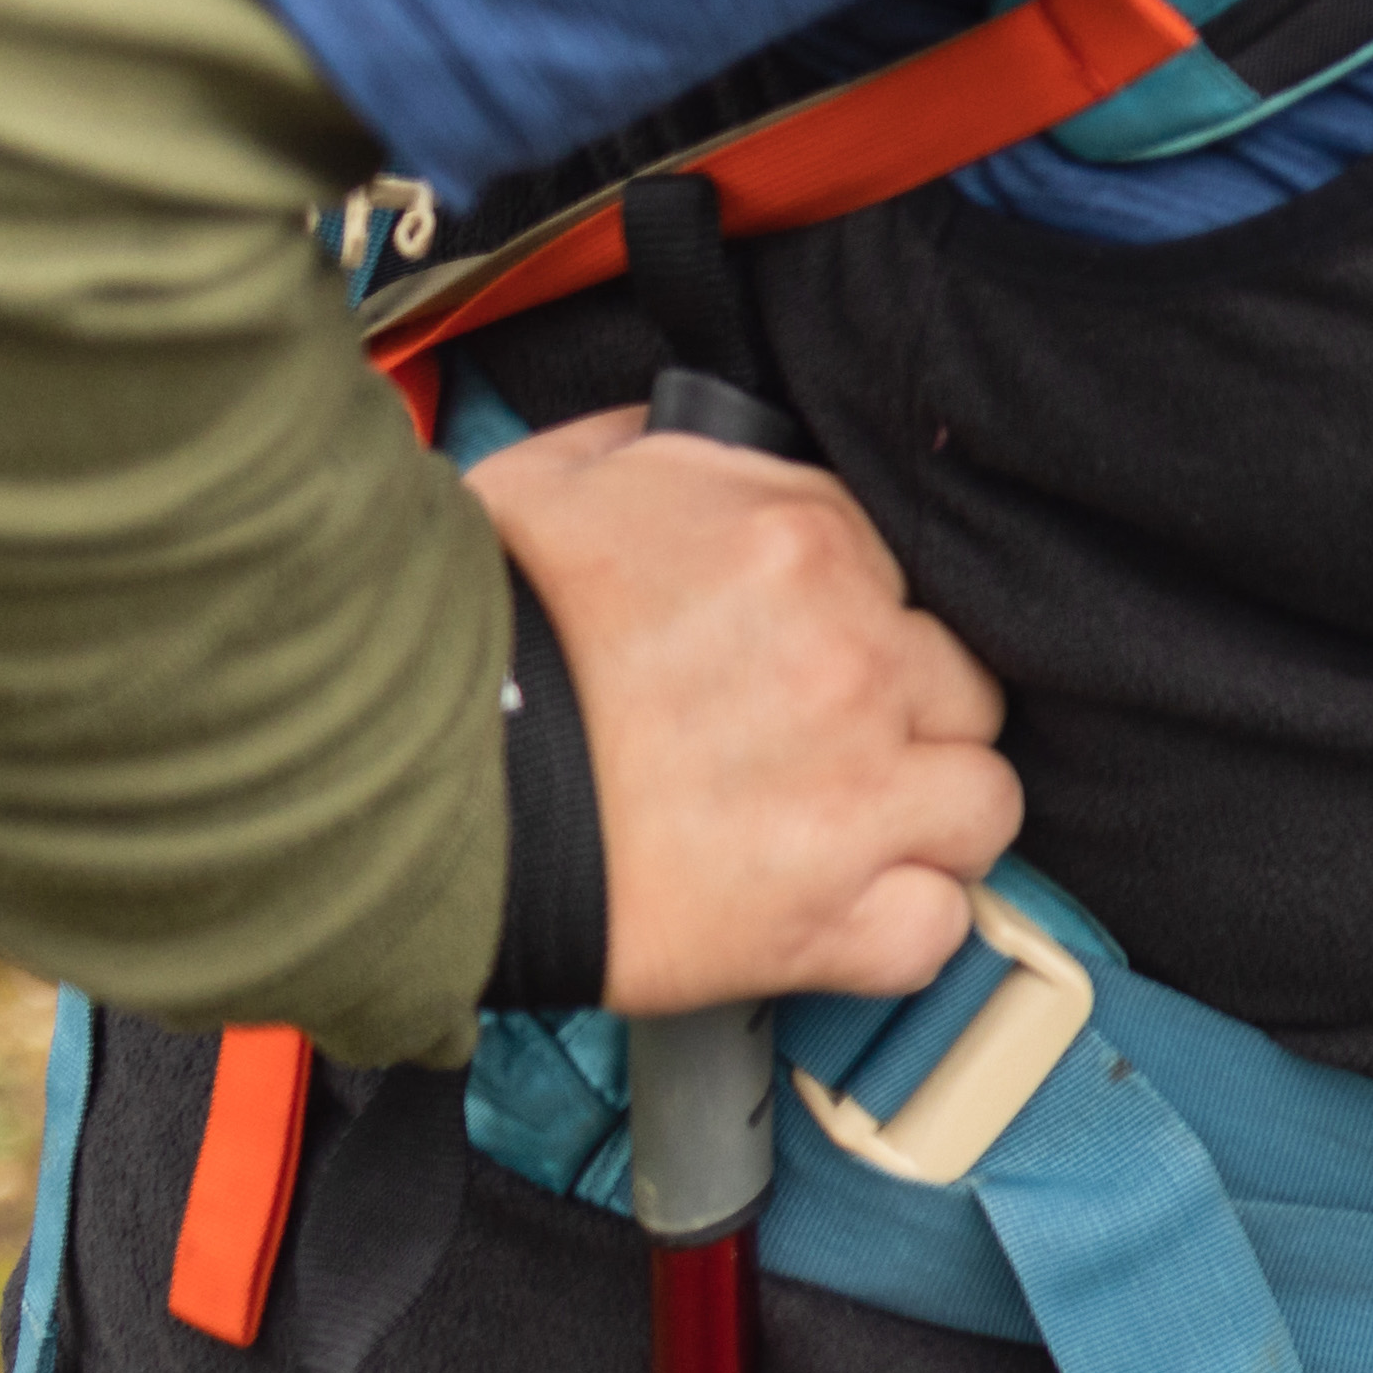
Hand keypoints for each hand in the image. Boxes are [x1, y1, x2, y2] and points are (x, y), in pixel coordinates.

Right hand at [466, 411, 1019, 1011]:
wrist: (391, 787)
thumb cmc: (464, 641)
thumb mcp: (555, 485)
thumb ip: (662, 452)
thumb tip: (713, 443)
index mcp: (801, 540)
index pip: (900, 581)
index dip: (852, 627)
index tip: (793, 667)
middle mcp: (853, 658)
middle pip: (958, 687)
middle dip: (900, 719)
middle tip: (812, 753)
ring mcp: (853, 791)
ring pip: (981, 804)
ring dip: (924, 821)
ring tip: (840, 835)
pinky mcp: (820, 916)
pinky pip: (933, 929)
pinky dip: (896, 930)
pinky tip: (836, 914)